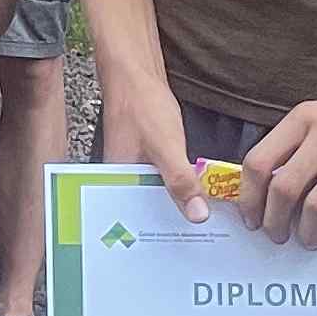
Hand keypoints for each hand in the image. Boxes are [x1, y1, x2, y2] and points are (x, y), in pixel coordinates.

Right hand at [95, 66, 206, 223]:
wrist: (135, 72)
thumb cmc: (141, 104)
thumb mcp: (166, 146)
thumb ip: (180, 181)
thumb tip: (197, 215)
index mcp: (115, 182)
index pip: (135, 221)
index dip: (160, 234)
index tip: (187, 244)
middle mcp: (119, 179)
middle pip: (145, 212)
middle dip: (170, 222)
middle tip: (201, 234)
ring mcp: (130, 168)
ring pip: (154, 196)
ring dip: (175, 202)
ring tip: (201, 217)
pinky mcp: (142, 158)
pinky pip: (159, 181)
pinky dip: (175, 185)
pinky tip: (193, 191)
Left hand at [238, 65, 316, 247]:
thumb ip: (301, 144)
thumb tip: (273, 193)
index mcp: (306, 117)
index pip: (259, 162)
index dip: (250, 198)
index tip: (251, 219)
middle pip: (284, 189)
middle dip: (275, 223)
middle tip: (278, 237)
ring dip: (308, 233)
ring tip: (310, 241)